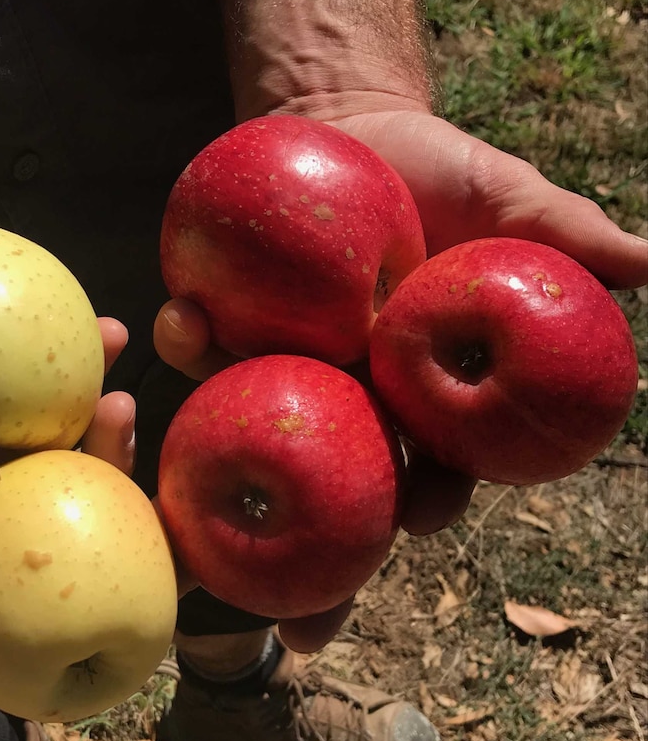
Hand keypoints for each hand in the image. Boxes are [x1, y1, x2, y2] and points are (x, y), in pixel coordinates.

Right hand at [0, 261, 131, 695]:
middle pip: (54, 513)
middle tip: (123, 444)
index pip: (11, 601)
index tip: (141, 579)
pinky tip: (105, 330)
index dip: (79, 606)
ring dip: (97, 423)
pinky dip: (73, 357)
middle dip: (103, 487)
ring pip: (56, 444)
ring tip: (119, 393)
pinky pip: (38, 376)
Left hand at [153, 104, 646, 651]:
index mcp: (417, 388)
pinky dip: (188, 334)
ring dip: (224, 442)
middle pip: (337, 487)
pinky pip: (202, 340)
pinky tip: (177, 317)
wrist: (347, 128)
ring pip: (253, 425)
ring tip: (200, 456)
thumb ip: (563, 235)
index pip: (433, 462)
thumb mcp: (503, 198)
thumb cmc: (434, 172)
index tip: (419, 521)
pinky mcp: (226, 323)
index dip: (428, 499)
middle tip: (296, 612)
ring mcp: (280, 365)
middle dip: (319, 554)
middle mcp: (345, 393)